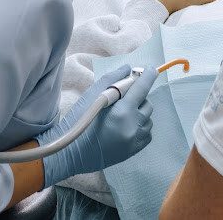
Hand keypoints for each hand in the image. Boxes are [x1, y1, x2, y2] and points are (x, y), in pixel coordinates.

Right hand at [37, 65, 157, 186]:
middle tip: (123, 97)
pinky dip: (140, 126)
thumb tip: (128, 69)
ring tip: (122, 113)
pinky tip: (125, 125)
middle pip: (147, 103)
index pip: (142, 88)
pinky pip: (146, 133)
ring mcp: (134, 141)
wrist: (70, 153)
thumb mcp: (92, 94)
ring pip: (148, 118)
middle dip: (138, 96)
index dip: (149, 76)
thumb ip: (112, 79)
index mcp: (122, 111)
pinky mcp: (133, 151)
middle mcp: (132, 127)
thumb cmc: (79, 120)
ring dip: (139, 112)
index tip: (151, 69)